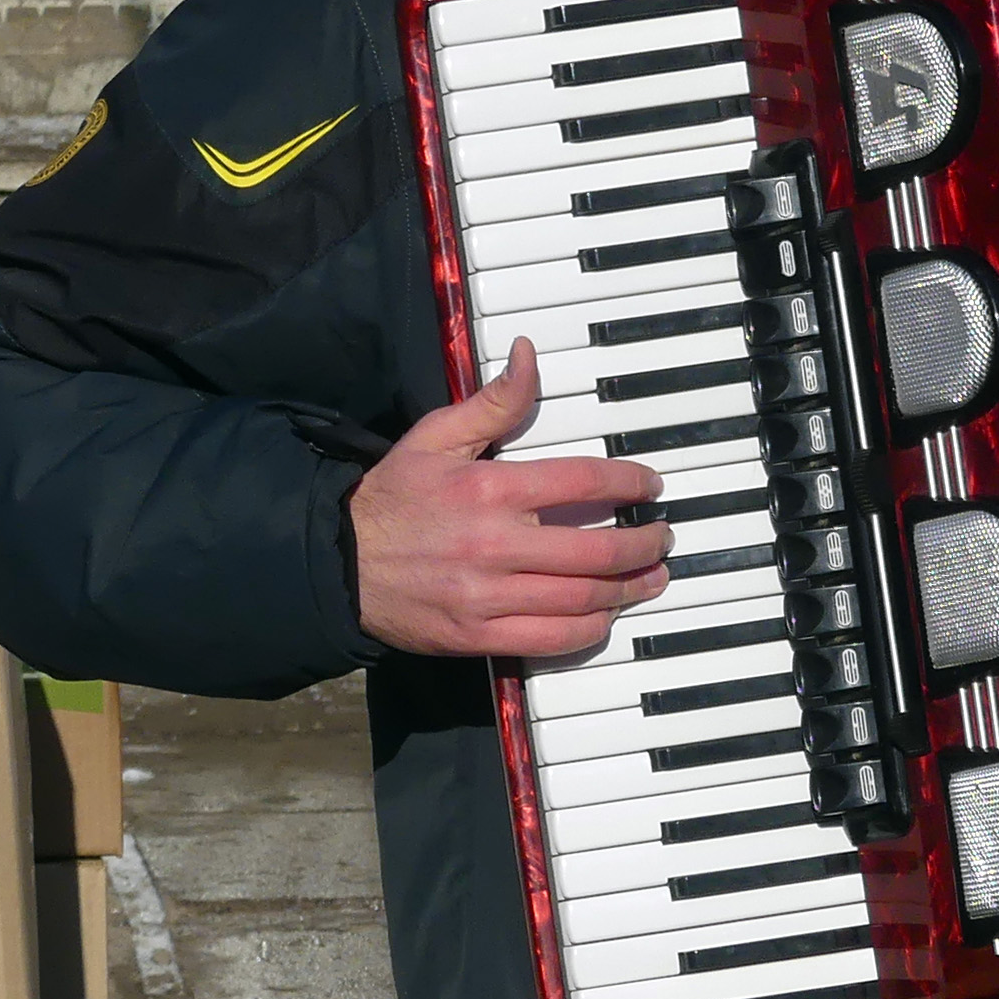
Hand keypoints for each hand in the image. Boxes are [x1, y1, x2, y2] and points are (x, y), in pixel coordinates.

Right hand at [352, 342, 673, 657]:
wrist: (337, 563)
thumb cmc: (391, 499)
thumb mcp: (435, 437)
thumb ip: (493, 404)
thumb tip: (528, 358)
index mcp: (490, 489)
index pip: (583, 483)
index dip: (629, 483)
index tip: (650, 485)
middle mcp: (495, 544)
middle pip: (596, 548)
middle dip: (643, 544)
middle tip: (661, 538)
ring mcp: (488, 596)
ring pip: (582, 598)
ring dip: (629, 589)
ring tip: (651, 578)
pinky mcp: (478, 637)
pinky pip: (551, 640)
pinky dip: (589, 629)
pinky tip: (605, 615)